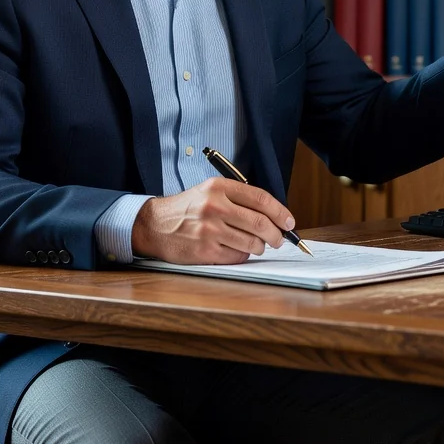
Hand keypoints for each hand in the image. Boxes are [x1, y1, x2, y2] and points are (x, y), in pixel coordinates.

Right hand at [131, 178, 295, 263]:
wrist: (154, 225)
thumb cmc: (187, 209)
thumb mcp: (210, 191)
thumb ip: (239, 199)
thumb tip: (273, 215)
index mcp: (219, 187)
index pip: (260, 199)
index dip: (280, 212)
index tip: (289, 222)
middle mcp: (215, 206)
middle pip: (260, 223)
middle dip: (276, 234)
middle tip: (280, 239)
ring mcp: (209, 230)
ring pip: (252, 243)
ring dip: (260, 247)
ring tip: (258, 245)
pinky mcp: (205, 251)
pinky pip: (237, 256)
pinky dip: (243, 255)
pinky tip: (237, 250)